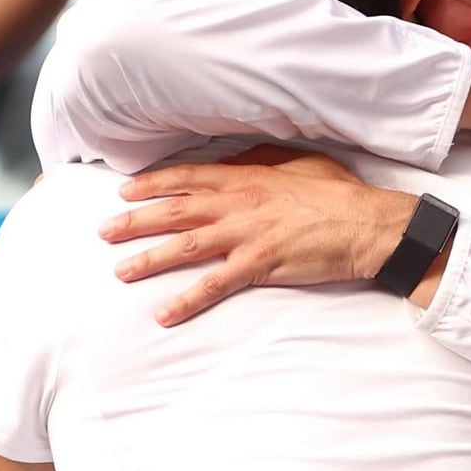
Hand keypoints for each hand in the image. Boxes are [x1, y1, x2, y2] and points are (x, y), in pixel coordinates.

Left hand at [99, 145, 418, 326]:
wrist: (365, 224)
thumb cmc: (337, 192)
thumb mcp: (301, 162)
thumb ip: (265, 159)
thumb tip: (240, 157)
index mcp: (247, 177)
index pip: (189, 179)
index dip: (154, 185)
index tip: (126, 191)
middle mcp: (238, 204)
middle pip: (176, 212)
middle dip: (136, 221)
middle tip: (105, 231)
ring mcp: (246, 235)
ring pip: (185, 247)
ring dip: (149, 259)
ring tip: (122, 270)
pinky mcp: (258, 265)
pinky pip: (214, 286)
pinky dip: (186, 300)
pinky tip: (164, 313)